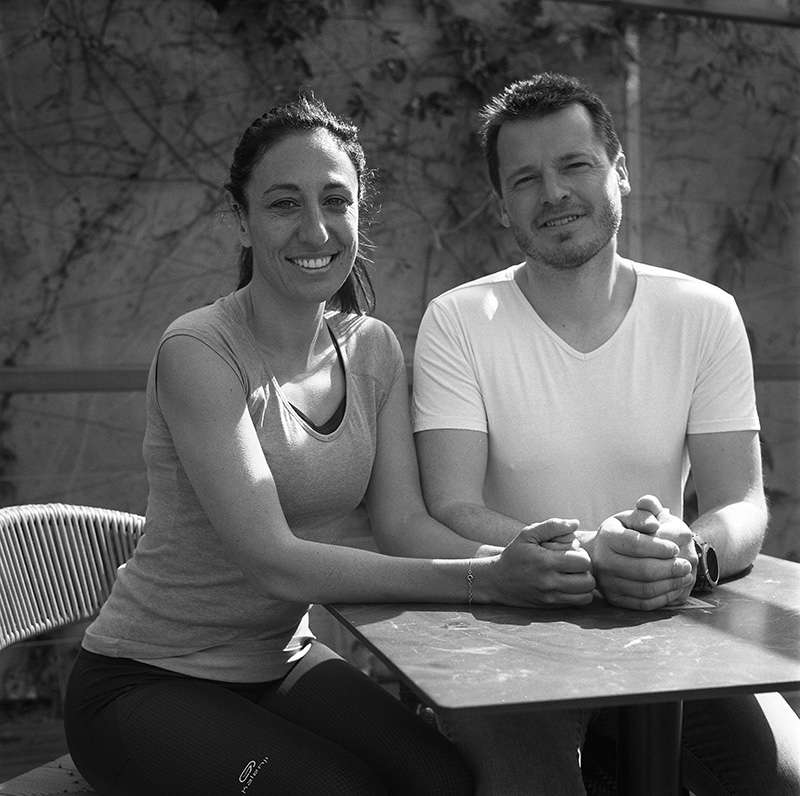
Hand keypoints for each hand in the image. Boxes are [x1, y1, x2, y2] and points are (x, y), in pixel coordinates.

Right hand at [491, 518, 594, 606]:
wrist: (496, 581)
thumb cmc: (514, 554)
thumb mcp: (527, 534)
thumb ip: (552, 526)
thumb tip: (575, 523)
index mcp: (546, 562)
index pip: (583, 562)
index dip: (582, 555)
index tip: (572, 553)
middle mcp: (550, 582)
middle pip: (588, 581)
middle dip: (586, 571)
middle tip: (575, 565)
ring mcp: (551, 597)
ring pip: (586, 595)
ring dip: (584, 585)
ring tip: (574, 576)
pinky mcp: (551, 607)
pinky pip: (577, 604)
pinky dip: (578, 595)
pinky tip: (568, 585)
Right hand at [590, 496, 693, 610]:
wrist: (599, 553)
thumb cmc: (622, 532)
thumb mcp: (630, 516)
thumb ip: (645, 512)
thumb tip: (654, 524)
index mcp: (607, 537)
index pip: (636, 544)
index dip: (659, 548)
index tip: (676, 548)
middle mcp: (603, 562)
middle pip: (642, 570)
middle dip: (669, 568)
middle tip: (686, 565)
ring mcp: (608, 583)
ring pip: (645, 589)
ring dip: (670, 584)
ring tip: (684, 575)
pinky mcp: (615, 599)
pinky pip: (643, 603)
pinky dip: (663, 597)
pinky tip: (674, 587)